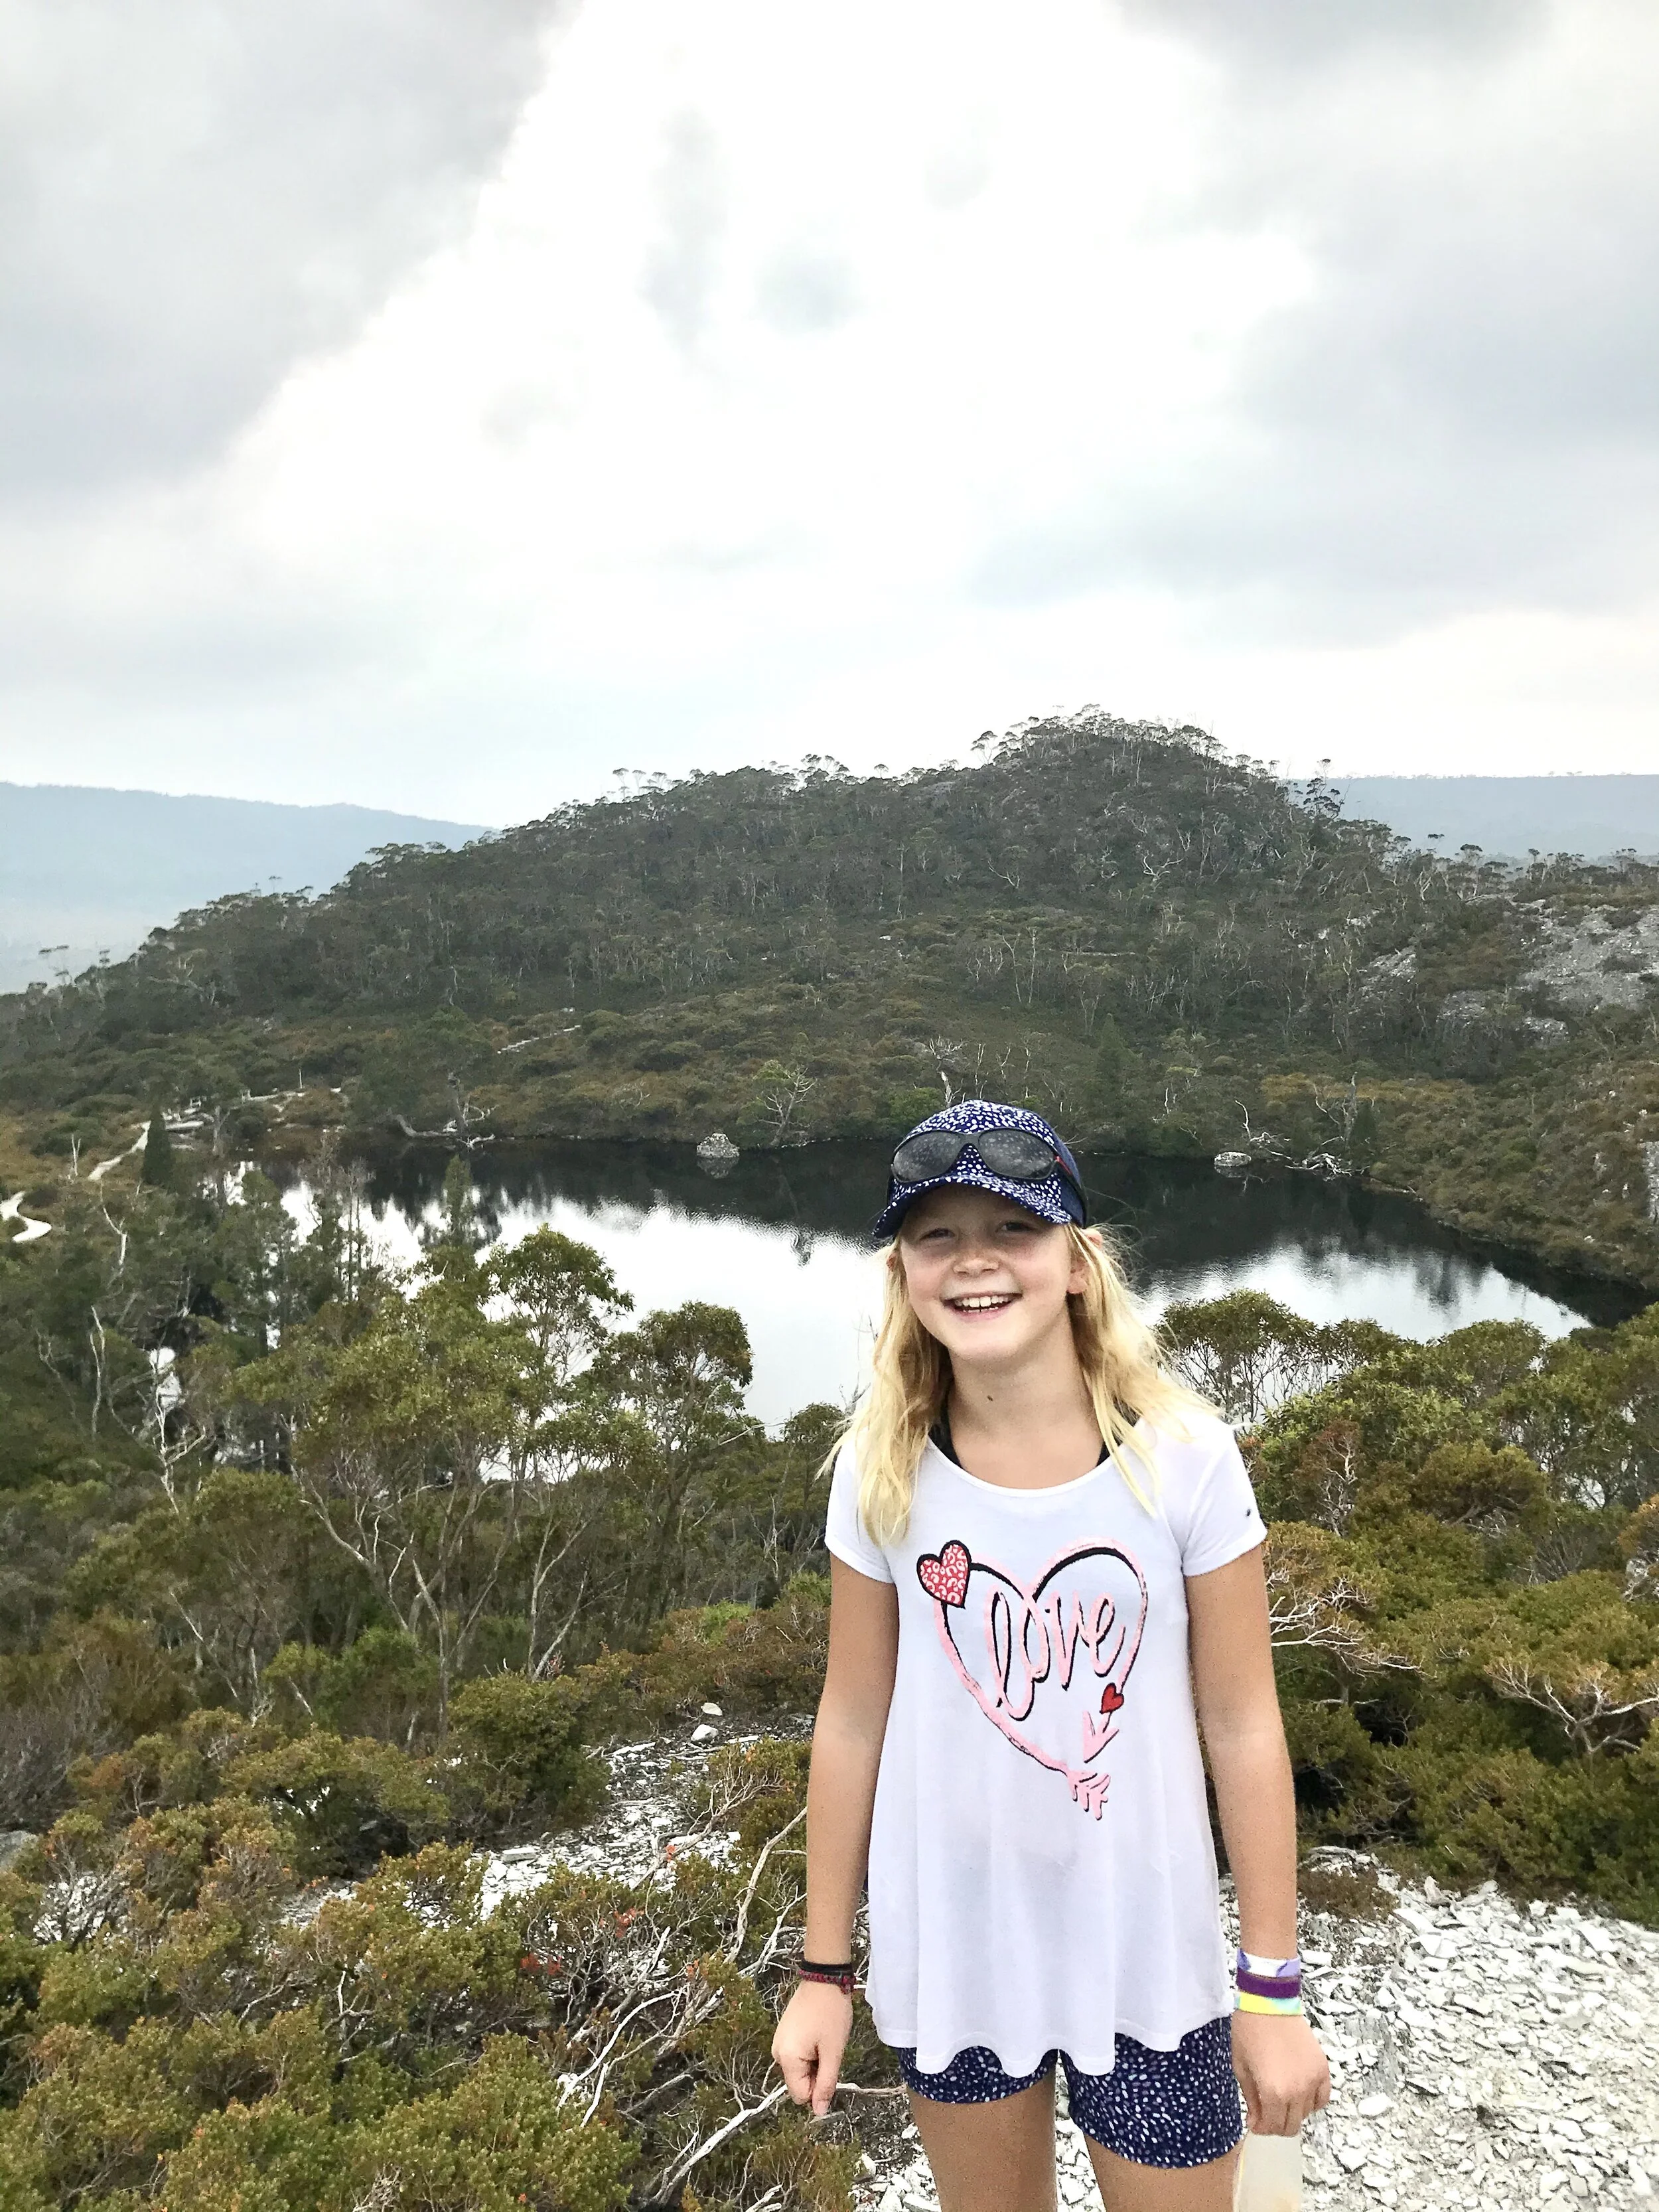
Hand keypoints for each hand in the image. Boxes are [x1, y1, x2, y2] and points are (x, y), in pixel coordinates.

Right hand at [772, 1980, 853, 2117]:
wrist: (824, 1978)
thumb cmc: (831, 2014)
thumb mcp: (833, 2052)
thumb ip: (826, 2084)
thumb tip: (819, 2112)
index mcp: (786, 2059)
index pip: (800, 2095)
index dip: (818, 2090)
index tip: (830, 2068)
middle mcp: (777, 2052)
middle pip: (799, 2082)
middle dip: (816, 2074)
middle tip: (829, 2051)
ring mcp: (779, 2042)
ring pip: (800, 2069)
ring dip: (815, 2063)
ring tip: (825, 2041)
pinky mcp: (784, 2034)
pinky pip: (797, 2056)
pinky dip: (810, 2052)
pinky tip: (819, 2035)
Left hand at [1230, 2010, 1330, 2135]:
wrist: (1269, 2002)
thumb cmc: (1249, 2031)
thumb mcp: (1240, 2067)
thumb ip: (1250, 2099)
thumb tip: (1255, 2121)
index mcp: (1274, 2092)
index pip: (1272, 2127)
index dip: (1261, 2128)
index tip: (1254, 2121)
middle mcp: (1297, 2091)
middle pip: (1291, 2126)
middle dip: (1275, 2124)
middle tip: (1265, 2112)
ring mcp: (1313, 2080)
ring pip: (1306, 2113)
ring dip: (1292, 2112)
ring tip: (1279, 2096)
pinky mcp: (1323, 2069)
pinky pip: (1322, 2098)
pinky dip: (1311, 2101)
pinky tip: (1298, 2092)